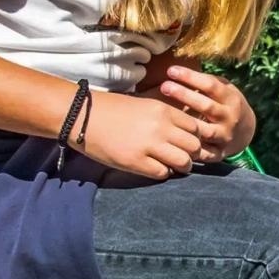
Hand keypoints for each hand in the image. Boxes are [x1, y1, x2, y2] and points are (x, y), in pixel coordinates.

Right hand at [78, 90, 203, 178]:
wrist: (83, 115)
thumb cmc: (114, 110)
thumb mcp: (146, 105)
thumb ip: (167, 117)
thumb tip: (187, 132)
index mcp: (164, 110)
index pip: (196, 128)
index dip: (195, 137)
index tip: (188, 142)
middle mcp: (161, 127)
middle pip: (194, 146)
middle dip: (192, 154)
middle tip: (183, 156)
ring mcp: (149, 145)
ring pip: (183, 161)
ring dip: (181, 166)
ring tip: (173, 165)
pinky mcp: (135, 161)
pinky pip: (162, 173)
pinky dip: (163, 173)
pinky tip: (155, 168)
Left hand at [154, 66, 255, 160]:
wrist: (245, 131)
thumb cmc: (223, 103)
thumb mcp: (223, 89)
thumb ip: (206, 82)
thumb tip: (180, 67)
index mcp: (230, 98)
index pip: (211, 85)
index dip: (191, 77)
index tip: (171, 70)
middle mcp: (230, 117)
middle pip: (206, 106)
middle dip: (185, 95)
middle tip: (164, 86)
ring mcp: (225, 135)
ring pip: (204, 130)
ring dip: (185, 123)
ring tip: (165, 116)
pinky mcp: (220, 152)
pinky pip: (204, 153)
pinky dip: (190, 149)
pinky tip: (173, 143)